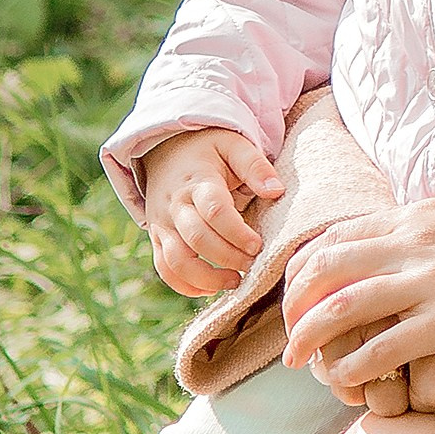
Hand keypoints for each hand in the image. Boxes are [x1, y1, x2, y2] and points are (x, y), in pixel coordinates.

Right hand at [141, 127, 283, 297]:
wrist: (166, 149)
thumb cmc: (210, 150)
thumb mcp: (234, 145)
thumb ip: (255, 166)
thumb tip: (277, 191)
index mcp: (197, 181)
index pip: (214, 210)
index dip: (237, 232)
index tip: (258, 245)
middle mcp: (176, 205)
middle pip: (197, 239)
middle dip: (228, 257)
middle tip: (253, 263)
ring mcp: (163, 224)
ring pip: (177, 261)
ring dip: (207, 278)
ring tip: (236, 281)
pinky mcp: (158, 238)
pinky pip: (165, 269)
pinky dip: (185, 285)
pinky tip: (212, 288)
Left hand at [278, 191, 434, 386]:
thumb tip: (411, 220)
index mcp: (420, 213)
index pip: (338, 233)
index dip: (307, 265)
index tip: (299, 291)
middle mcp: (415, 241)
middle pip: (325, 267)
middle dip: (295, 301)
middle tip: (289, 330)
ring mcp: (431, 282)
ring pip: (340, 307)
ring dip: (309, 337)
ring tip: (298, 361)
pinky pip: (383, 348)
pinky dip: (354, 367)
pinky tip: (346, 383)